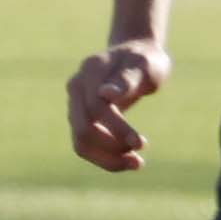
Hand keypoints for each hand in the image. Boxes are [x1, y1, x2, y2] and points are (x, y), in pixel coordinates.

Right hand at [69, 38, 173, 170]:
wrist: (138, 56)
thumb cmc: (146, 61)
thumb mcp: (144, 67)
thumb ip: (126, 80)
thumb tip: (105, 94)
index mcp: (91, 70)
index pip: (96, 108)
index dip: (117, 129)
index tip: (143, 144)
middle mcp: (77, 86)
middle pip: (83, 128)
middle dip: (112, 147)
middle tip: (140, 158)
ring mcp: (74, 102)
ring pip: (80, 141)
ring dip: (107, 158)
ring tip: (136, 163)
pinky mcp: (79, 117)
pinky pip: (84, 144)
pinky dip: (105, 157)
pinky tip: (128, 160)